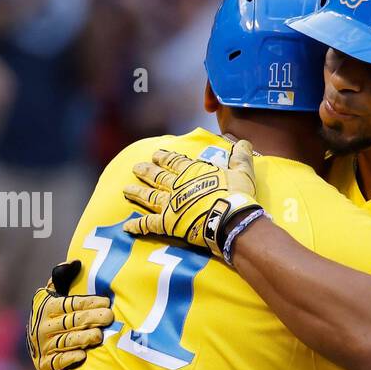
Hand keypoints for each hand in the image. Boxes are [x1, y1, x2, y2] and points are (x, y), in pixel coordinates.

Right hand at [27, 260, 113, 369]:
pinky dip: (69, 358)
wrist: (34, 344)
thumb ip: (62, 278)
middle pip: (70, 322)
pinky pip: (58, 361)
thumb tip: (75, 261)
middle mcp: (43, 326)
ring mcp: (43, 345)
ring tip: (99, 336)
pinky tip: (83, 355)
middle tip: (109, 317)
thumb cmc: (51, 315)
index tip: (106, 302)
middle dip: (90, 319)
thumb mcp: (52, 295)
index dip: (88, 303)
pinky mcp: (44, 363)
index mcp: (47, 308)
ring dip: (83, 338)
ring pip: (66, 341)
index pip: (69, 304)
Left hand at [122, 141, 262, 258]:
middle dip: (147, 171)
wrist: (230, 218)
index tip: (156, 154)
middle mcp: (177, 185)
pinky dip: (137, 226)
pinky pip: (148, 224)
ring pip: (149, 196)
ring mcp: (170, 204)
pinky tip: (126, 226)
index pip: (175, 161)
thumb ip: (240, 157)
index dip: (165, 158)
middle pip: (158, 176)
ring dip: (137, 192)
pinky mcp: (167, 223)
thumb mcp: (242, 172)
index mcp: (192, 172)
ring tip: (125, 189)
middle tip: (136, 167)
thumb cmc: (236, 194)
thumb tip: (244, 143)